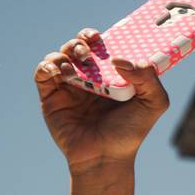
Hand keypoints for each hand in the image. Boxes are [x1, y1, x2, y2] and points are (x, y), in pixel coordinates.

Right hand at [34, 29, 169, 176]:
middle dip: (80, 42)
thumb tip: (119, 60)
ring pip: (59, 56)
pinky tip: (61, 73)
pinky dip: (47, 66)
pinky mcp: (51, 97)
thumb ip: (149, 78)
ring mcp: (68, 86)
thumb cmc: (130, 133)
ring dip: (65, 53)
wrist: (105, 157)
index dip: (95, 36)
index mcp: (109, 74)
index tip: (99, 37)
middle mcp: (88, 77)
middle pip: (77, 46)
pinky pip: (42, 72)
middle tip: (88, 52)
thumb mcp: (153, 104)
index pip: (99, 46)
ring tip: (77, 67)